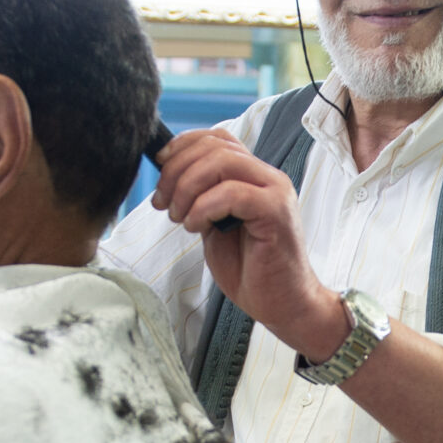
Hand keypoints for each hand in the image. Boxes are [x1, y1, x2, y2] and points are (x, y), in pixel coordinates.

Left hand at [148, 128, 348, 361]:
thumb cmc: (249, 269)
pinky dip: (204, 208)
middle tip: (163, 203)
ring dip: (188, 188)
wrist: (282, 304)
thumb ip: (200, 198)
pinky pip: (232, 193)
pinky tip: (197, 227)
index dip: (183, 146)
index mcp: (253, 176)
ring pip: (222, 162)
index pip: (217, 138)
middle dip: (177, 170)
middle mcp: (267, 177)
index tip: (160, 168)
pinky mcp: (276, 212)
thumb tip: (168, 178)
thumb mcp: (214, 225)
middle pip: (215, 146)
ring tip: (180, 218)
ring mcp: (275, 192)